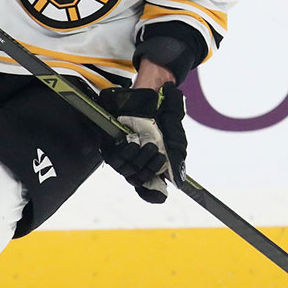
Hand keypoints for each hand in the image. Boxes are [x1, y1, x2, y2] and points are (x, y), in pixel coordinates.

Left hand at [99, 82, 186, 202]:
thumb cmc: (164, 113)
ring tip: (151, 146)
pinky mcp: (109, 141)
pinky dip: (125, 153)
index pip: (148, 187)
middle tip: (160, 155)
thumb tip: (178, 182)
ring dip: (140, 161)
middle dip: (150, 170)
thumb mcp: (176, 136)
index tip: (161, 195)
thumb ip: (176, 157)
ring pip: (126, 171)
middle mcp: (136, 158)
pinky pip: (113, 157)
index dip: (152, 194)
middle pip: (137, 180)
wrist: (154, 91)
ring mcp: (122, 150)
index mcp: (150, 161)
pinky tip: (135, 143)